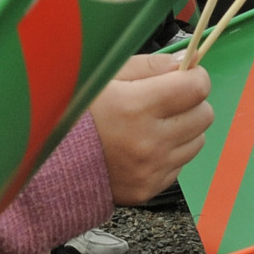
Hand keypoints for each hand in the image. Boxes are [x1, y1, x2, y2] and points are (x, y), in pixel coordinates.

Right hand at [90, 51, 212, 203]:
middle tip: (169, 100)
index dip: (195, 77)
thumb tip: (184, 63)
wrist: (48, 162)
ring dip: (183, 129)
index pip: (197, 88)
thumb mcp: (107, 76)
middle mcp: (148, 142)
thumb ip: (150, 66)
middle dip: (191, 103)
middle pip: (204, 115)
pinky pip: (179, 166)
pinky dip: (170, 153)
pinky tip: (145, 146)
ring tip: (155, 124)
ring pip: (197, 142)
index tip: (184, 75)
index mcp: (136, 107)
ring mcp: (149, 170)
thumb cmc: (76, 113)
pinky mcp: (147, 190)